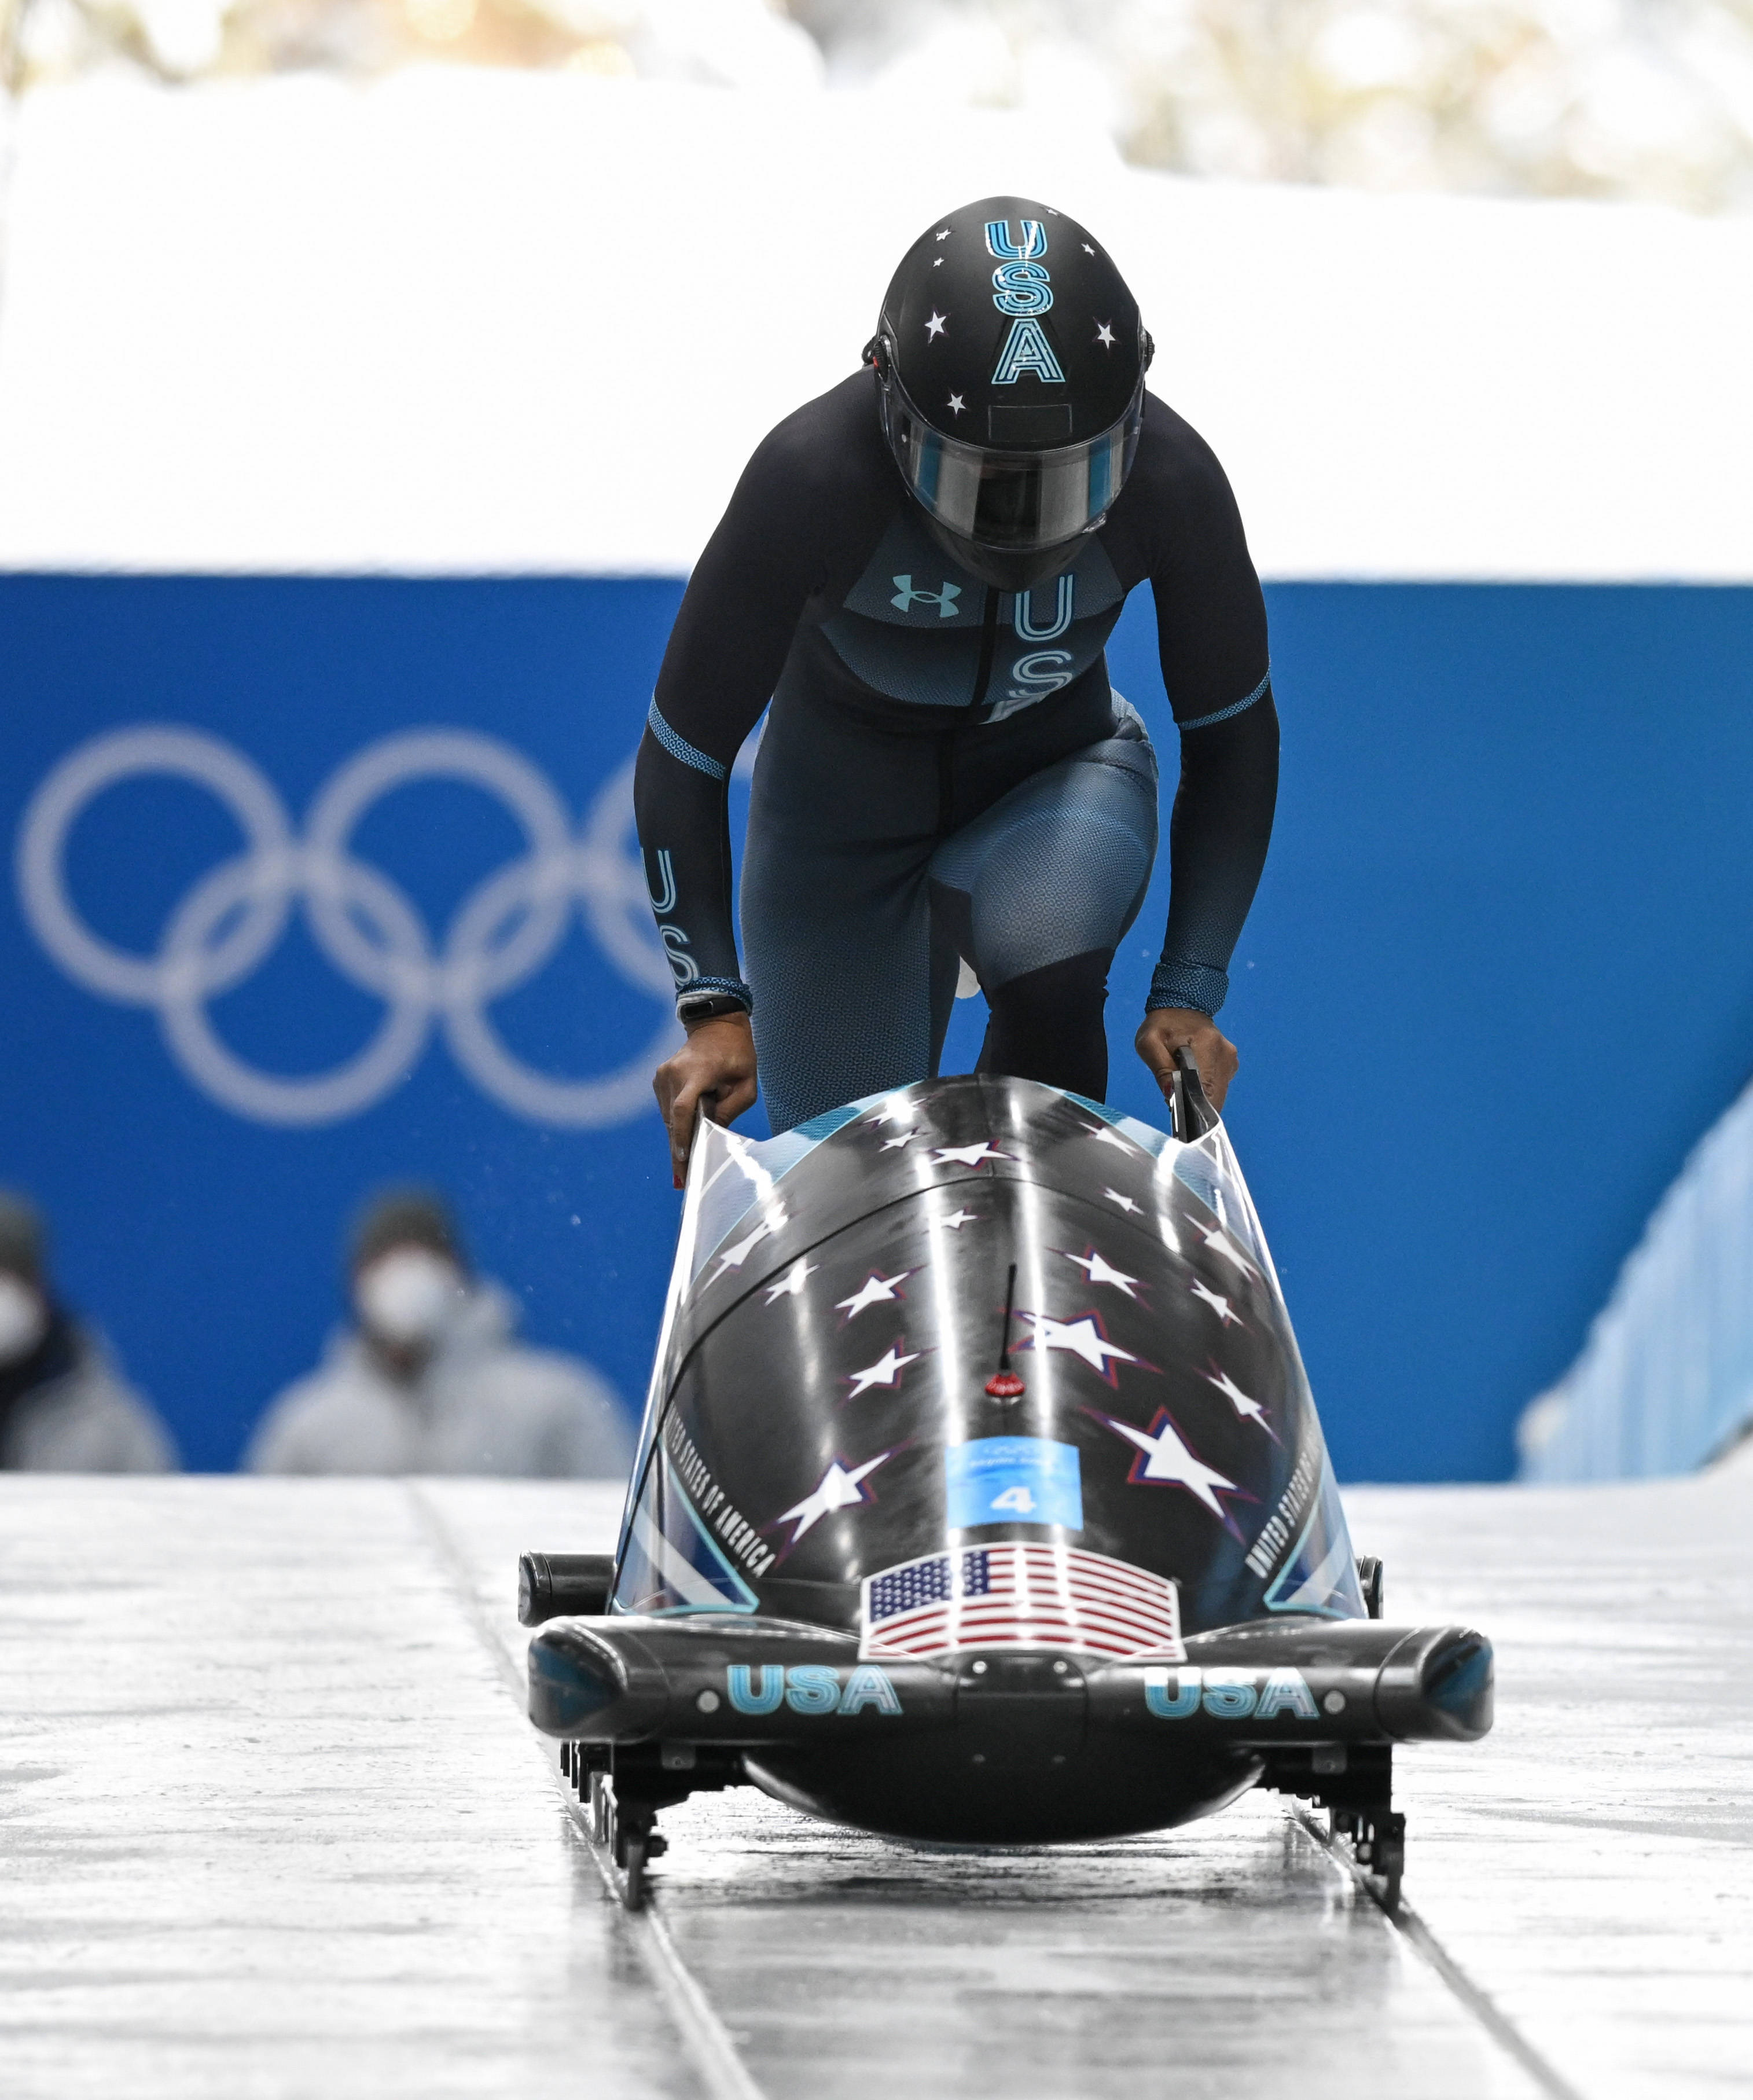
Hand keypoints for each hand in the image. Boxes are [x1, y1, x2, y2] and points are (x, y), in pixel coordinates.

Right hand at [653, 1012, 758, 1187]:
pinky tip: (685, 1142)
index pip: (684, 1108)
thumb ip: (731, 1109)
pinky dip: (677, 1125)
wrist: (717, 1026)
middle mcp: (673, 1074)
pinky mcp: (660, 1079)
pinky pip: (668, 1109)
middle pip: (674, 1120)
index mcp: (697, 1072)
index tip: (683, 1158)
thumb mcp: (746, 1084)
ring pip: (669, 1117)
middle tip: (681, 1181)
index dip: (682, 1135)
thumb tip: (713, 1134)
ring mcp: (663, 1076)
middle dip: (678, 1151)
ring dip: (678, 1139)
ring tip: (684, 1169)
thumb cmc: (737, 1055)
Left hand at [1134, 1006, 1237, 1114]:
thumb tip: (1170, 1094)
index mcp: (1207, 1046)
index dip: (1194, 1107)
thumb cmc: (1162, 1025)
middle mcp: (1225, 1054)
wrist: (1181, 1005)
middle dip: (1195, 1105)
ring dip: (1200, 1098)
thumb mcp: (1149, 1043)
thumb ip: (1160, 1068)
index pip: (1206, 1089)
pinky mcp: (1230, 1063)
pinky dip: (1205, 1090)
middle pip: (1214, 1095)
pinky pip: (1219, 1086)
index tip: (1180, 1114)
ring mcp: (1230, 1059)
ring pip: (1218, 1093)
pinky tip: (1191, 1081)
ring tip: (1181, 1086)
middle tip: (1176, 1098)